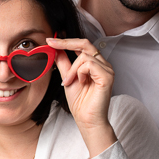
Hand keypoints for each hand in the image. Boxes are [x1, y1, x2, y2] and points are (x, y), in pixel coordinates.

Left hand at [46, 37, 116, 156]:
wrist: (86, 119)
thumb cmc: (80, 102)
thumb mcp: (67, 78)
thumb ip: (64, 63)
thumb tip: (55, 49)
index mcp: (95, 63)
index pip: (82, 45)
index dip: (66, 40)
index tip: (50, 39)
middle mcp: (103, 64)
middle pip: (85, 44)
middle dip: (66, 43)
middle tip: (51, 44)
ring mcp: (107, 69)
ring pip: (85, 56)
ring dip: (72, 69)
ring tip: (69, 82)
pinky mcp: (108, 76)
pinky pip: (89, 64)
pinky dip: (79, 72)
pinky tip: (79, 83)